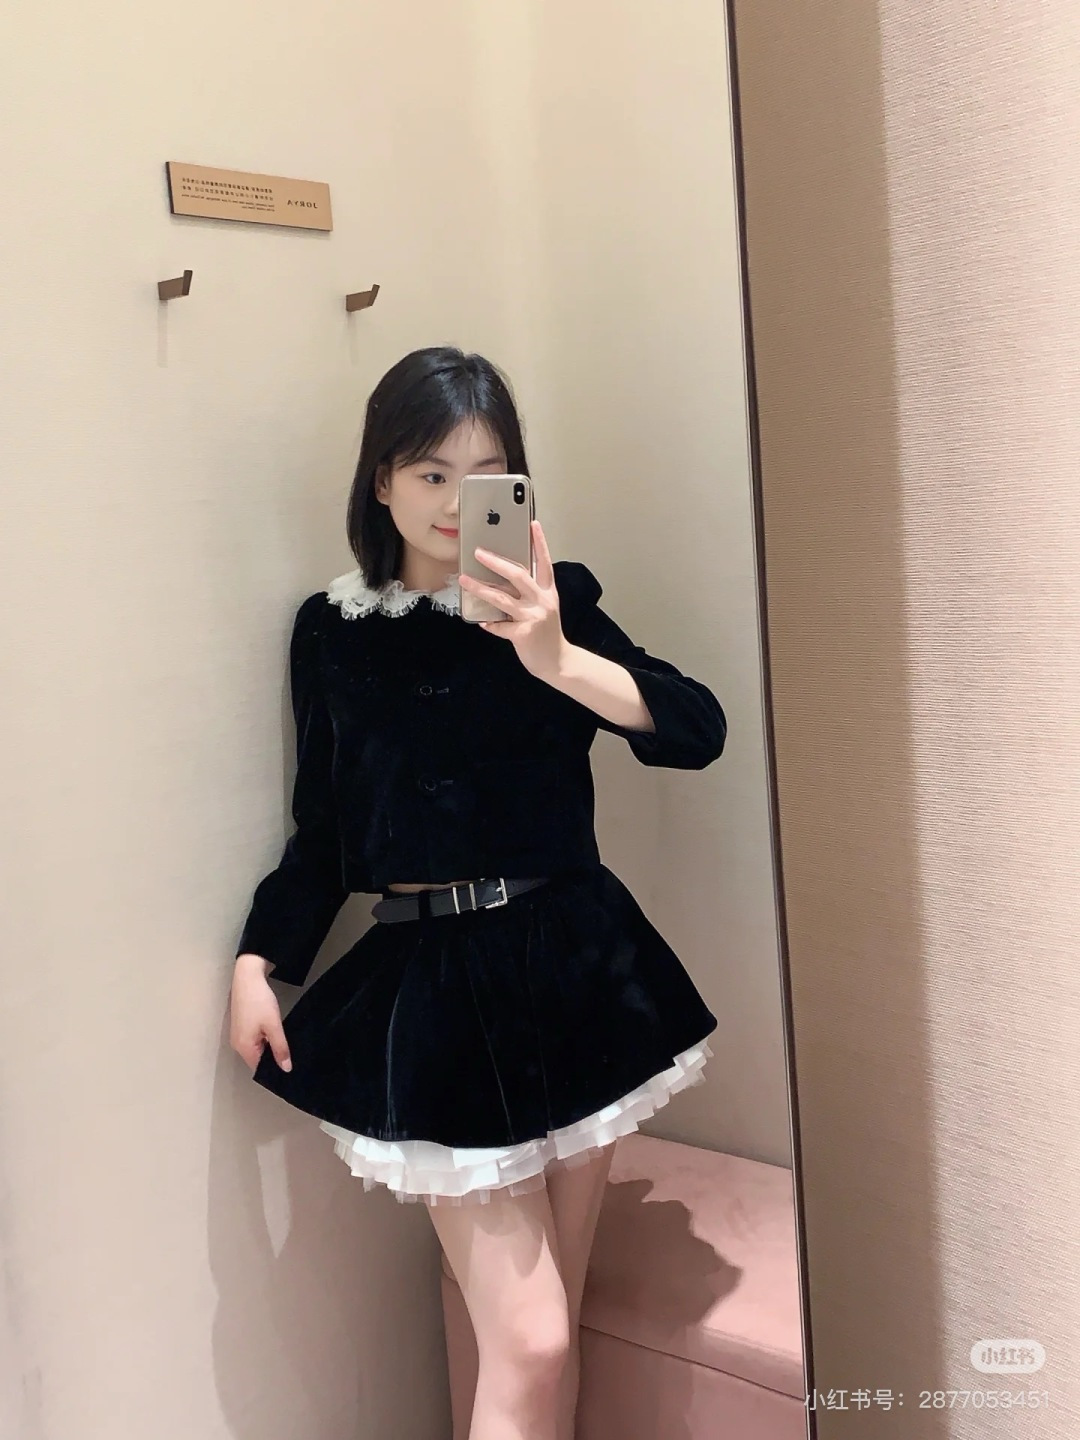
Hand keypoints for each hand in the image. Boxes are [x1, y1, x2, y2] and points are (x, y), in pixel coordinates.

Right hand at [229, 954, 291, 1071]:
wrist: (248, 977)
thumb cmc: (259, 1001)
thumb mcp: (274, 1026)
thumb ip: (280, 1049)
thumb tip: (286, 1069)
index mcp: (243, 1047)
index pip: (259, 1068)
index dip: (273, 1069)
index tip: (289, 1068)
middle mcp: (237, 1044)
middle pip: (257, 1058)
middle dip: (272, 1057)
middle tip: (291, 1055)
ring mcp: (237, 1034)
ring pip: (256, 1048)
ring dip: (268, 1046)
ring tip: (284, 1043)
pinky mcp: (240, 1025)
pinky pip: (253, 1039)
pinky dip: (263, 1038)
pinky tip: (274, 1032)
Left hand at [459, 521, 567, 679]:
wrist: (557, 662)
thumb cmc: (546, 633)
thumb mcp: (544, 608)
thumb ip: (528, 594)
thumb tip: (500, 581)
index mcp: (548, 592)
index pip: (544, 562)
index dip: (540, 542)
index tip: (532, 524)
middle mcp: (542, 601)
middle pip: (518, 575)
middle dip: (496, 562)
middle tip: (478, 552)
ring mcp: (533, 617)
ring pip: (502, 598)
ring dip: (480, 588)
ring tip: (464, 580)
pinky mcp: (524, 633)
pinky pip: (499, 626)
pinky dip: (489, 624)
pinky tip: (482, 622)